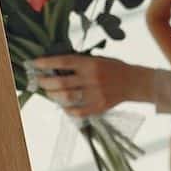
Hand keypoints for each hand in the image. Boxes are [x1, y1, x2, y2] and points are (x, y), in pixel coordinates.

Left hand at [31, 55, 149, 117]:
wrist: (136, 82)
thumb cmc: (115, 68)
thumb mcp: (99, 59)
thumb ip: (81, 63)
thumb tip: (55, 67)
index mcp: (92, 63)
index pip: (64, 62)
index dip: (46, 63)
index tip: (34, 64)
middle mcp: (92, 78)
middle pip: (61, 83)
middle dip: (45, 82)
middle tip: (40, 81)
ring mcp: (96, 94)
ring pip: (66, 97)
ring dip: (53, 95)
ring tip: (50, 92)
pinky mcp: (99, 106)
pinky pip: (77, 111)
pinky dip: (67, 109)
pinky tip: (64, 105)